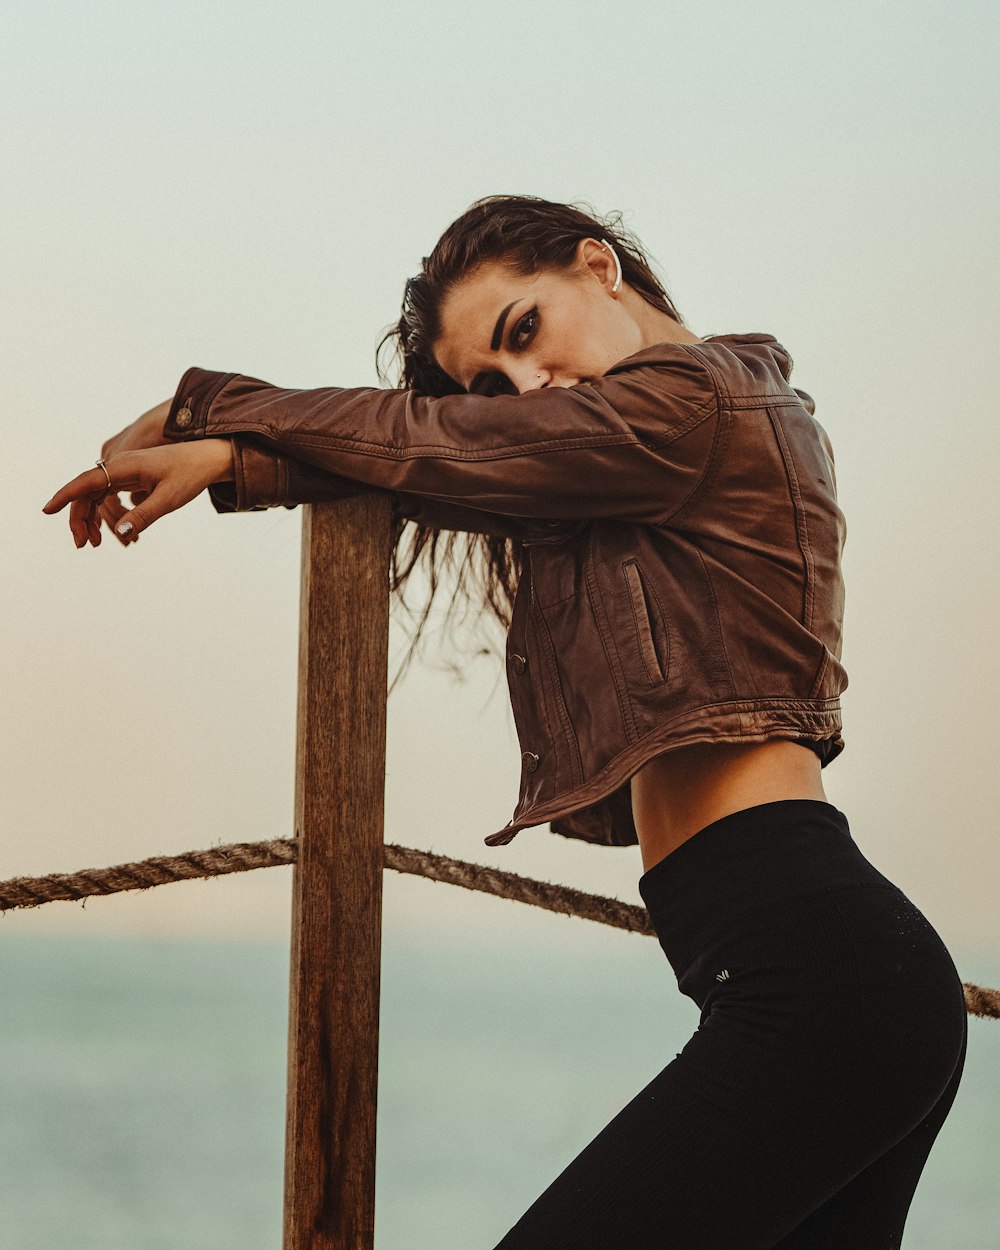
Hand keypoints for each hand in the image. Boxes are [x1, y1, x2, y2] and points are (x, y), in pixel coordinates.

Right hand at [42, 440, 234, 546]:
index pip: (86, 481)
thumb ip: (144, 515)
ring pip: (95, 494)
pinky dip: (103, 512)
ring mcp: (123, 471)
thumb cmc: (190, 475)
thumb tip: (118, 532)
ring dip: (89, 517)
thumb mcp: (169, 499)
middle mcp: (119, 466)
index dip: (65, 496)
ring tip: (94, 544)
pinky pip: (107, 494)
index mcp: (125, 466)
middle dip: (79, 518)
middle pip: (86, 491)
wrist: (207, 459)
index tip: (47, 511)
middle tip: (82, 545)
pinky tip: (109, 531)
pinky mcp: (130, 477)